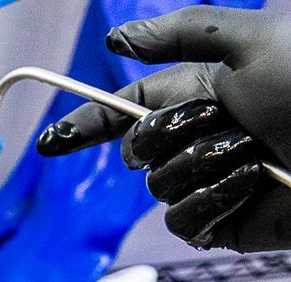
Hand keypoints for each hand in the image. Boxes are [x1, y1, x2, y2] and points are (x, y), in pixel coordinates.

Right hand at [37, 5, 290, 250]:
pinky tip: (249, 184)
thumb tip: (116, 41)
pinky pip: (179, 219)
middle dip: (167, 133)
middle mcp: (204, 137)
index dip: (88, 123)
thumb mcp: (251, 42)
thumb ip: (179, 34)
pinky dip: (209, 199)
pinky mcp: (222, 223)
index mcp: (206, 92)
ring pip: (157, 185)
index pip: (130, 108)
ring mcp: (211, 183)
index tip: (52, 141)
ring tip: (254, 152)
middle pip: (137, 147)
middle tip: (220, 119)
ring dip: (202, 164)